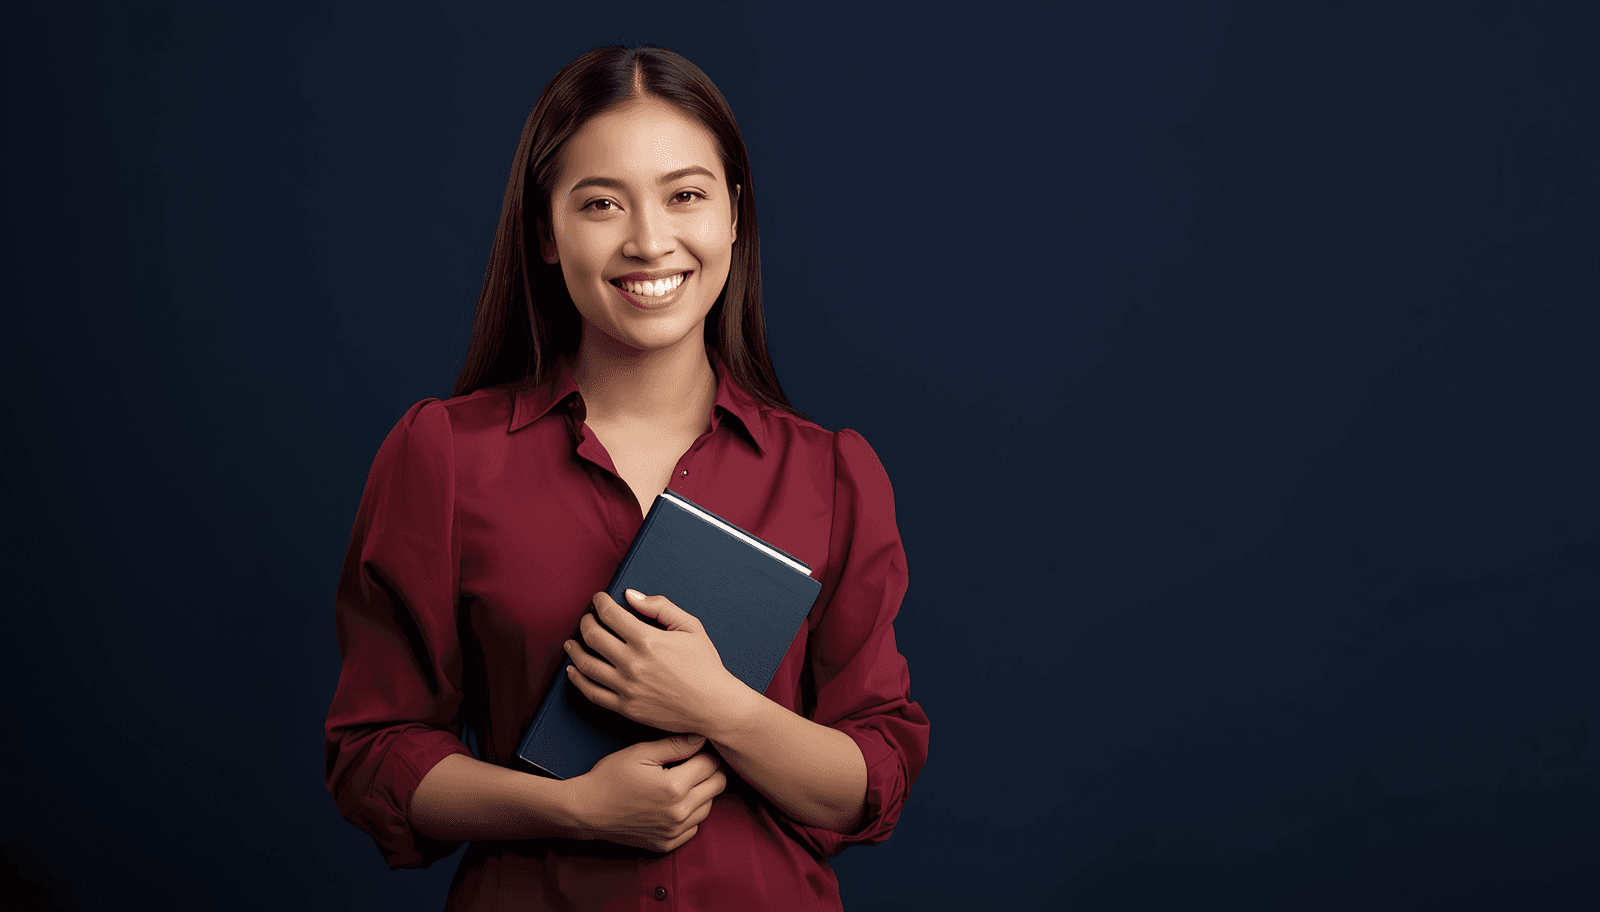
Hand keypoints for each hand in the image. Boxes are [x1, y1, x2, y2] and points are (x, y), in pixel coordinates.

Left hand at [564, 589, 759, 736]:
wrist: (714, 706)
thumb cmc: (706, 666)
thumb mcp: (690, 626)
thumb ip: (660, 607)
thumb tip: (630, 595)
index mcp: (647, 640)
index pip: (610, 614)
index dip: (599, 603)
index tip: (598, 599)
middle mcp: (632, 663)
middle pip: (593, 636)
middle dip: (586, 622)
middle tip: (587, 618)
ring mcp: (627, 687)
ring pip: (586, 664)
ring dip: (575, 649)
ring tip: (573, 642)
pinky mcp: (626, 707)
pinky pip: (592, 693)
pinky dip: (578, 680)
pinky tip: (574, 671)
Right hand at [565, 734, 727, 851]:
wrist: (587, 810)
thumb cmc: (610, 777)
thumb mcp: (640, 752)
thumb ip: (675, 745)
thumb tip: (702, 738)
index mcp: (674, 787)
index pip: (711, 764)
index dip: (706, 752)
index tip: (696, 748)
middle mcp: (679, 812)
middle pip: (717, 786)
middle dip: (710, 771)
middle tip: (694, 762)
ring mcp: (674, 832)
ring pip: (709, 807)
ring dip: (702, 792)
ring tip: (682, 781)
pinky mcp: (667, 844)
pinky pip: (694, 827)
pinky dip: (690, 814)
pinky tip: (674, 803)